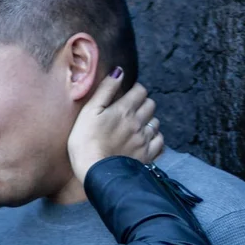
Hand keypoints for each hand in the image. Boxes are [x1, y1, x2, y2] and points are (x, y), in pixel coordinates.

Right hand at [67, 70, 162, 185]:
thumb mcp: (89, 112)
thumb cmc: (85, 142)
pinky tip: (145, 140)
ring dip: (148, 121)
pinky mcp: (147, 156)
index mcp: (124, 109)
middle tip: (131, 111)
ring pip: (155, 122)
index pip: (140, 90)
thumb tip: (119, 71)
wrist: (95, 173)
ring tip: (137, 126)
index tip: (127, 96)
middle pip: (150, 104)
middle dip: (142, 104)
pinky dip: (155, 138)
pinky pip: (159, 141)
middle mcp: (138, 122)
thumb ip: (105, 90)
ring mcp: (144, 140)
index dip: (134, 90)